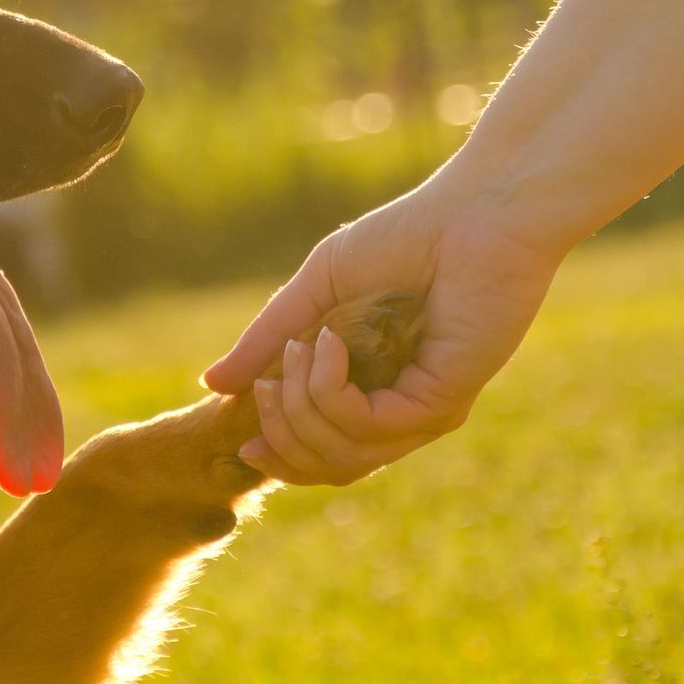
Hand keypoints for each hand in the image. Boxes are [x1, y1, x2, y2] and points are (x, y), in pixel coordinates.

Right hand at [201, 177, 563, 484]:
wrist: (472, 216)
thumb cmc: (402, 240)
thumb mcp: (316, 289)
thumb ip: (268, 337)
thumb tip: (211, 384)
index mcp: (374, 392)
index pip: (322, 456)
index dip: (278, 455)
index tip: (241, 435)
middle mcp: (400, 413)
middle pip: (325, 467)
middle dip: (280, 429)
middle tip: (268, 378)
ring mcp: (423, 414)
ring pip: (341, 456)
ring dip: (300, 405)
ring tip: (301, 347)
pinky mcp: (441, 405)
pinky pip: (366, 427)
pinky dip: (330, 389)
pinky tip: (330, 342)